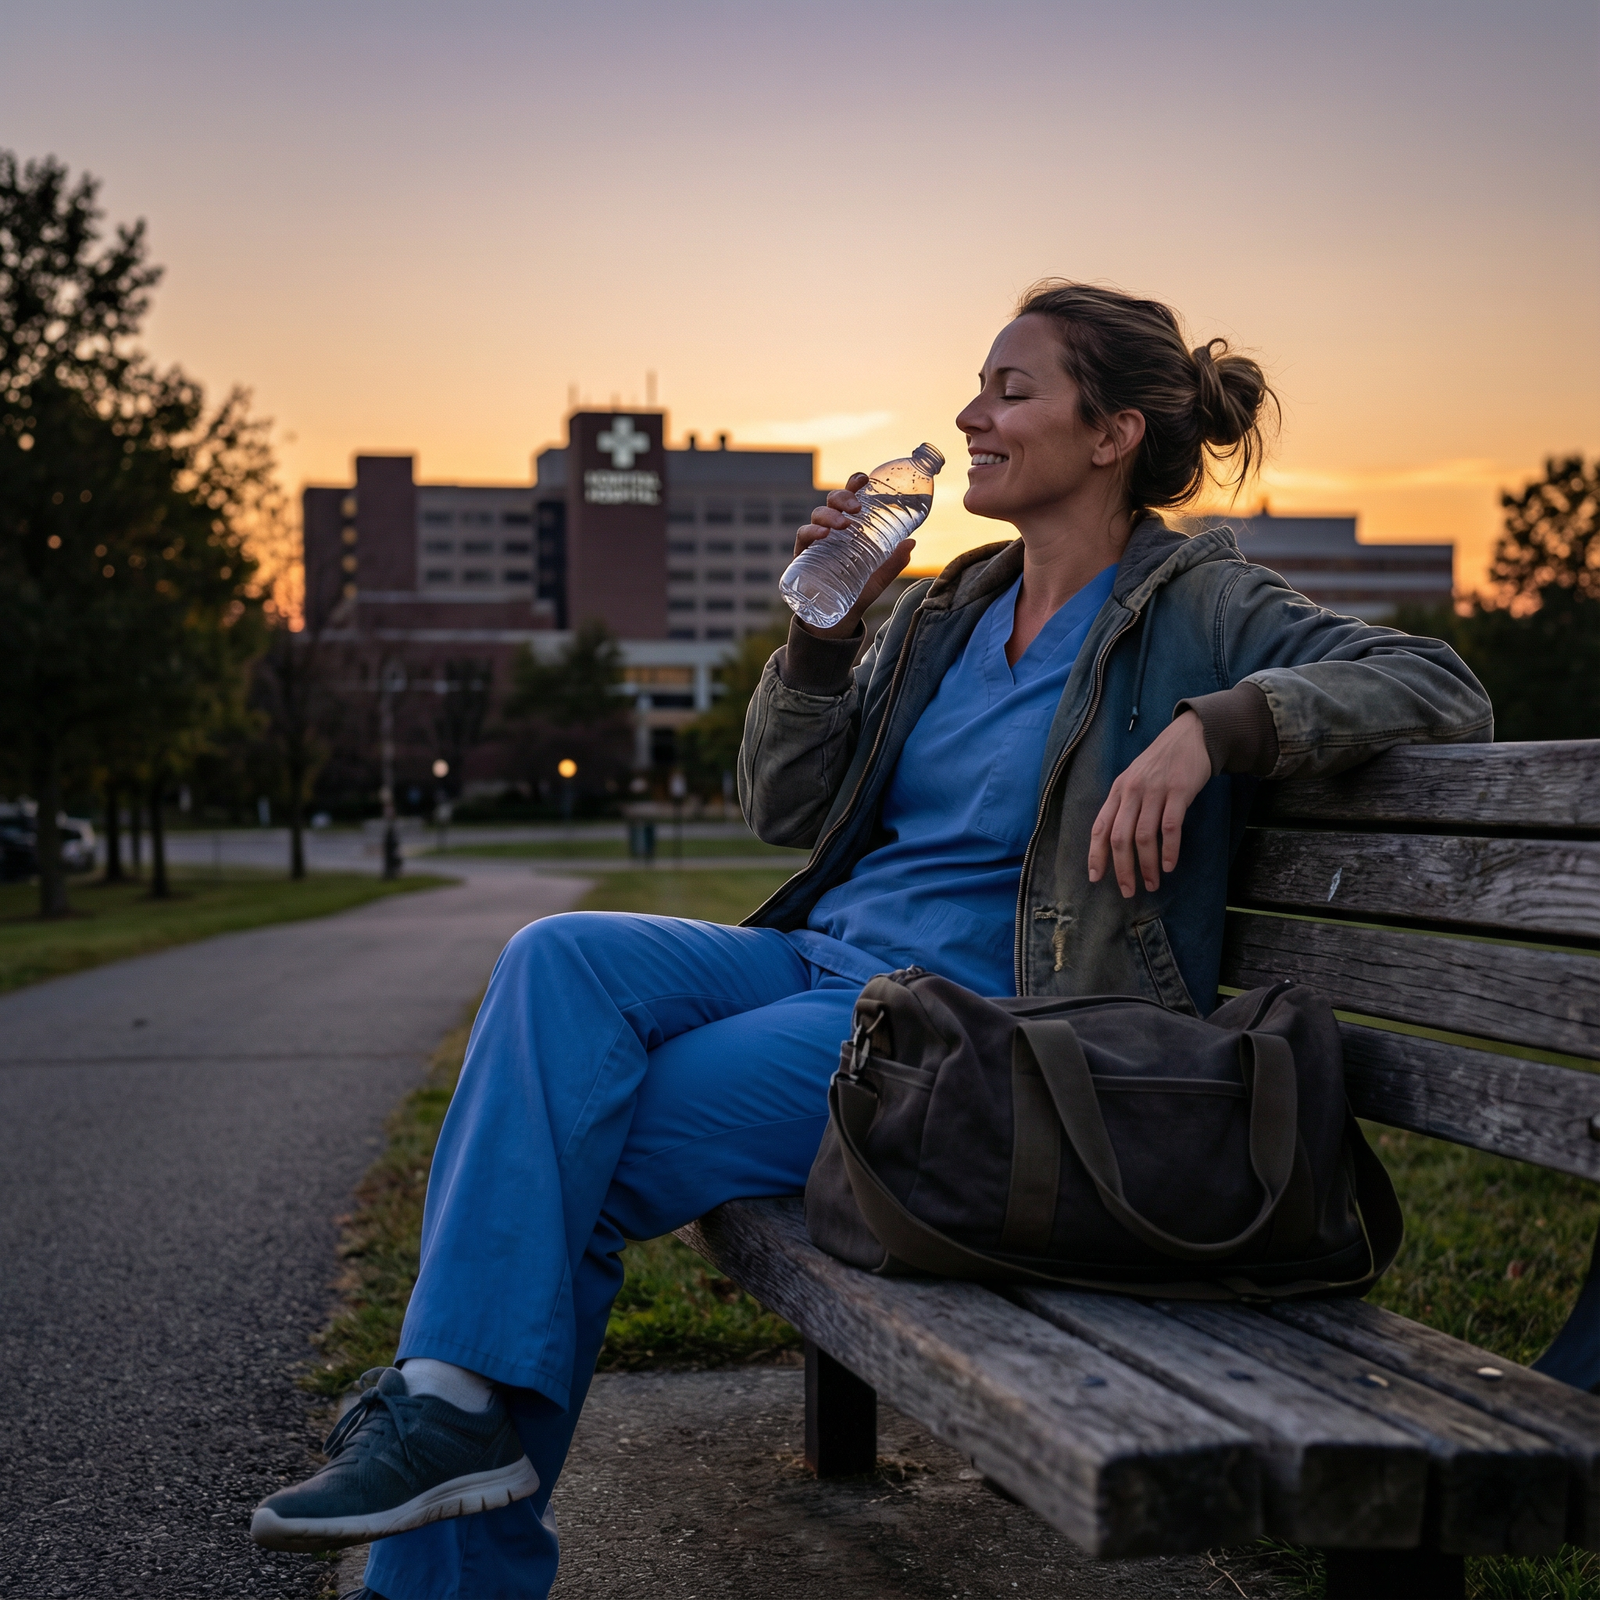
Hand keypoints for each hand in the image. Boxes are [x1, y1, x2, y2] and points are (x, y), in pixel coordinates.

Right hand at [791, 472, 914, 638]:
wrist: (838, 618)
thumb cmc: (858, 591)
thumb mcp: (879, 577)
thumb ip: (894, 561)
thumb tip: (911, 542)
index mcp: (849, 527)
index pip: (849, 499)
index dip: (854, 485)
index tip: (864, 479)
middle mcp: (831, 529)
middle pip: (832, 502)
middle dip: (843, 498)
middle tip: (857, 507)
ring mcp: (816, 541)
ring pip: (818, 515)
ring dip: (830, 515)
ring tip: (843, 524)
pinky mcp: (803, 556)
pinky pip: (803, 537)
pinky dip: (811, 532)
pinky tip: (823, 535)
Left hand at [1087, 711, 1212, 896]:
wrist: (1190, 736)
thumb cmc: (1160, 763)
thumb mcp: (1134, 779)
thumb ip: (1124, 806)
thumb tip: (1115, 842)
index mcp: (1118, 790)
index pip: (1100, 827)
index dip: (1096, 854)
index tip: (1095, 878)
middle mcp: (1132, 791)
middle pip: (1120, 837)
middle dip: (1122, 868)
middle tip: (1128, 891)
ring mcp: (1155, 790)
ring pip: (1145, 836)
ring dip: (1147, 865)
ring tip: (1151, 883)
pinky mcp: (1179, 791)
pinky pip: (1170, 827)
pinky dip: (1169, 850)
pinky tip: (1169, 866)